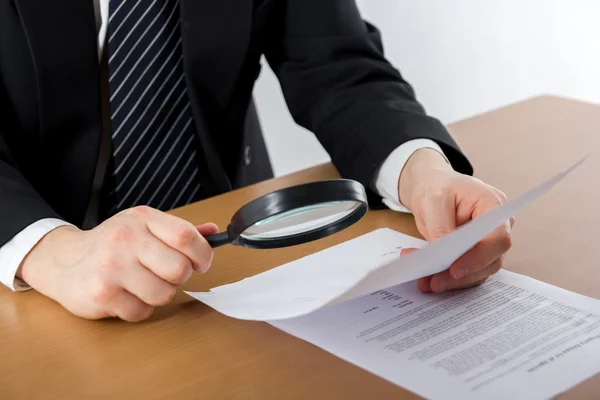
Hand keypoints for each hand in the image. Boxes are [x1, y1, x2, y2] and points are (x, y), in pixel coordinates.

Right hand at [17, 206, 217, 321]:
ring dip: (159, 295)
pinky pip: (142, 312)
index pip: (186, 237)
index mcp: (142, 219)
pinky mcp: (102, 294)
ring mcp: (112, 267)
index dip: (202, 254)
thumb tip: (215, 232)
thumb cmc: (111, 244)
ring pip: (164, 294)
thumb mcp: (143, 226)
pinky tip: (126, 295)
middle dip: (179, 277)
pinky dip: (139, 309)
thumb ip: (178, 232)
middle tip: (165, 274)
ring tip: (142, 284)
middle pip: (180, 269)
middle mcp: (126, 239)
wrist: (62, 261)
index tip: (201, 263)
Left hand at [398, 148, 513, 292]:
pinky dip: (448, 278)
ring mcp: (489, 242)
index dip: (479, 257)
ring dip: (452, 281)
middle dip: (461, 275)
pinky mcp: (475, 254)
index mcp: (494, 206)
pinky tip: (427, 279)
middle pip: (489, 260)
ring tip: (425, 283)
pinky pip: (467, 272)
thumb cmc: (437, 187)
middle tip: (434, 282)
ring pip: (478, 271)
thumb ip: (441, 228)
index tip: (455, 270)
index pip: (497, 238)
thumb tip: (444, 257)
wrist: (432, 188)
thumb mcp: (434, 200)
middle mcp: (498, 227)